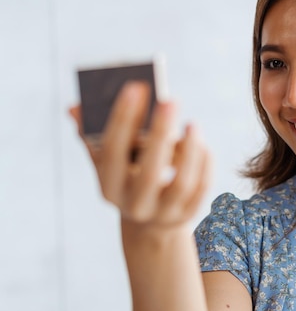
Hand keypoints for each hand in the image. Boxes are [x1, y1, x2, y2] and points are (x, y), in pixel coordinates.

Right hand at [69, 81, 210, 230]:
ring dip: (190, 151)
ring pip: (182, 183)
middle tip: (171, 100)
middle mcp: (135, 205)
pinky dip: (204, 162)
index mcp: (109, 187)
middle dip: (160, 134)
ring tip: (192, 125)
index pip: (112, 153)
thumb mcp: (109, 162)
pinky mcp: (189, 213)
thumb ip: (94, 135)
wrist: (149, 223)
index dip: (123, 120)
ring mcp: (165, 212)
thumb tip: (76, 107)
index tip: (136, 87)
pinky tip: (201, 143)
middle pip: (150, 173)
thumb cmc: (128, 178)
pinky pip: (202, 187)